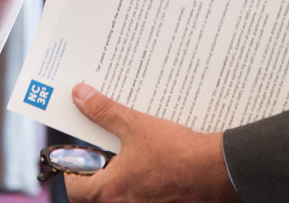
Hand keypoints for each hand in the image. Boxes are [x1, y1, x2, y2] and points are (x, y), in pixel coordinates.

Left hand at [66, 84, 237, 202]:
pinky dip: (138, 183)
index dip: (71, 172)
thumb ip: (103, 112)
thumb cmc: (178, 153)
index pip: (76, 189)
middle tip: (98, 155)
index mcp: (112, 190)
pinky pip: (140, 196)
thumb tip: (81, 96)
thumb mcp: (135, 125)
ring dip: (117, 178)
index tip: (76, 157)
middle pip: (95, 195)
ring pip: (119, 196)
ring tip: (123, 154)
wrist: (217, 170)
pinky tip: (146, 162)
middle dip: (94, 176)